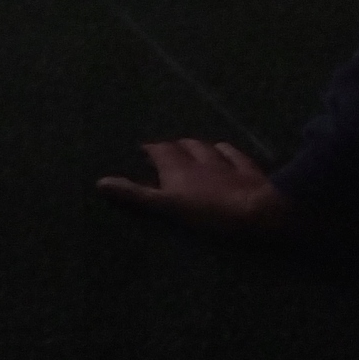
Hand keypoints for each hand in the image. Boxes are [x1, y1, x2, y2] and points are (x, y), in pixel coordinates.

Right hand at [99, 141, 296, 236]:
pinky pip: (234, 154)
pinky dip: (226, 151)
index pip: (159, 151)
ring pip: (207, 147)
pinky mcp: (247, 171)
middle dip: (173, 146)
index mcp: (177, 168)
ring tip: (192, 148)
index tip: (143, 151)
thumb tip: (101, 182)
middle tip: (166, 151)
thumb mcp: (167, 207)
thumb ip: (136, 195)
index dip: (150, 150)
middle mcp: (199, 159)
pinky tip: (225, 150)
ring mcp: (225, 164)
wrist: (258, 211)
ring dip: (198, 146)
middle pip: (183, 146)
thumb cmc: (208, 213)